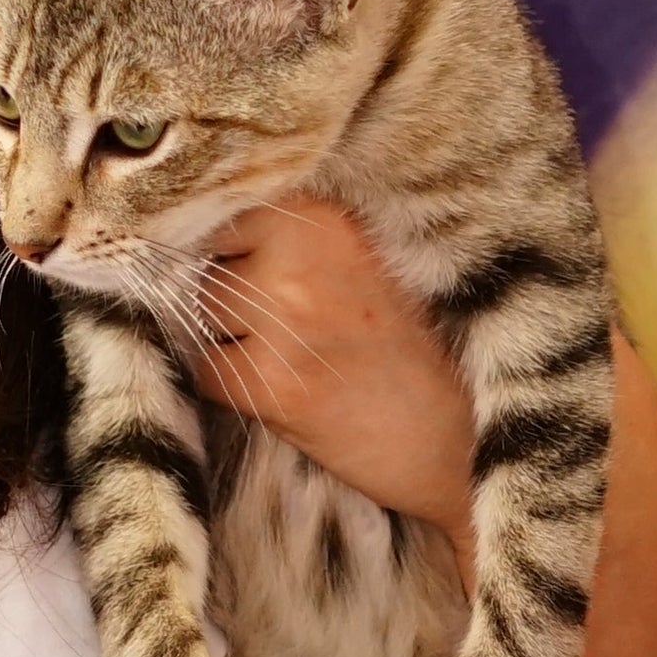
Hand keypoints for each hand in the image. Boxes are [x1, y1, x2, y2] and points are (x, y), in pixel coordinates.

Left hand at [194, 197, 475, 557]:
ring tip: (287, 361)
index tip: (265, 281)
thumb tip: (212, 236)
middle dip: (235, 302)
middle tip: (288, 333)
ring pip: (204, 318)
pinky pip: (207, 371)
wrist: (453, 440)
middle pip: (214, 268)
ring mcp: (284, 318)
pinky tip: (280, 394)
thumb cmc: (407, 353)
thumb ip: (301, 243)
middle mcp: (302, 257)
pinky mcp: (271, 381)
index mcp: (328, 219)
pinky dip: (230, 388)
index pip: (233, 216)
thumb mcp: (366, 269)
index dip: (240, 254)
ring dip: (230, 342)